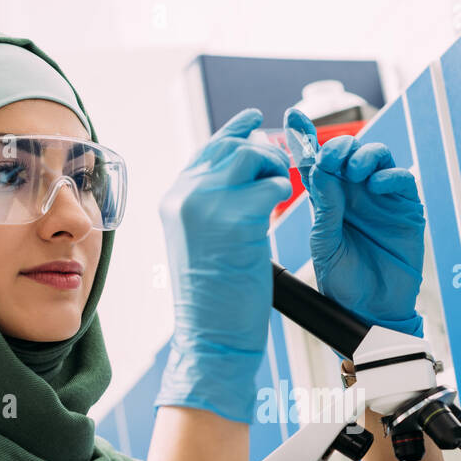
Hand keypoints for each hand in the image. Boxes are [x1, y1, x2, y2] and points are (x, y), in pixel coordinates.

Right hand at [154, 108, 291, 422]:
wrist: (211, 340)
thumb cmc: (216, 303)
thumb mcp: (205, 244)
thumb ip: (215, 207)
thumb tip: (246, 176)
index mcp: (173, 201)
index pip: (206, 149)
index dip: (234, 131)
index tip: (253, 120)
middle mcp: (184, 197)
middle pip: (230, 146)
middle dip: (264, 149)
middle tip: (285, 163)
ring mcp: (205, 205)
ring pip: (249, 156)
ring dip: (276, 166)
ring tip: (286, 187)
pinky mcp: (235, 220)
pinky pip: (271, 185)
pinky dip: (285, 190)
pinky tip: (287, 204)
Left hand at [284, 107, 425, 339]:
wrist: (371, 312)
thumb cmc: (343, 283)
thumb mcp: (324, 244)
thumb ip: (323, 207)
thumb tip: (318, 167)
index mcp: (329, 201)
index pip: (316, 163)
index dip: (304, 139)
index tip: (292, 117)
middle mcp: (355, 195)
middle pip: (349, 152)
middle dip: (340, 147)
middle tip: (333, 156)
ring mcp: (382, 200)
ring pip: (377, 157)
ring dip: (364, 155)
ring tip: (355, 171)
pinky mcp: (406, 210)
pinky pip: (401, 179)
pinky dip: (389, 175)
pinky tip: (376, 186)